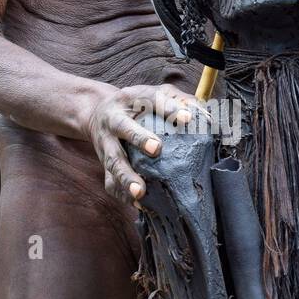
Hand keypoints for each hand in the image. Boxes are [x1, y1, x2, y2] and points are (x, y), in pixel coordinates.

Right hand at [83, 84, 206, 205]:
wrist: (95, 114)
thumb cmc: (135, 105)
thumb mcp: (154, 94)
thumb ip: (178, 100)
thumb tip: (203, 115)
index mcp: (129, 99)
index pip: (150, 99)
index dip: (169, 108)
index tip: (188, 118)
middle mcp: (113, 120)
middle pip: (123, 128)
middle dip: (138, 138)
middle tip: (156, 149)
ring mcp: (105, 144)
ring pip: (113, 161)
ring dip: (126, 177)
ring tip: (140, 192)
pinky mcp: (103, 164)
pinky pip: (110, 181)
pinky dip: (122, 194)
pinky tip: (139, 204)